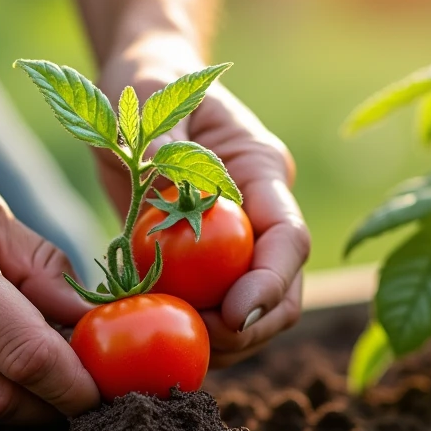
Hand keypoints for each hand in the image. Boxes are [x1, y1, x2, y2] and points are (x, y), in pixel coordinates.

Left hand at [97, 37, 310, 365]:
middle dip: (253, 326)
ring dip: (227, 340)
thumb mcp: (148, 97)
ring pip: (254, 309)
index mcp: (260, 172)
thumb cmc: (149, 82)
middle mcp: (260, 213)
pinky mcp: (207, 261)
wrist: (142, 89)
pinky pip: (213, 307)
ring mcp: (237, 241)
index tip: (235, 314)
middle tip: (202, 344)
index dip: (271, 282)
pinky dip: (194, 330)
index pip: (288, 237)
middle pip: (285, 288)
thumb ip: (158, 136)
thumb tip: (158, 166)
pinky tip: (159, 336)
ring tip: (178, 348)